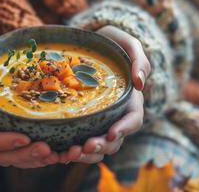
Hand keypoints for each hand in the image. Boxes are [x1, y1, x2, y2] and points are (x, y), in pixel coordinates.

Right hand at [0, 50, 58, 167]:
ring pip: (12, 159)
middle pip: (0, 155)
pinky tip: (58, 154)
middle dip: (24, 155)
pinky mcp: (4, 143)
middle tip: (47, 149)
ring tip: (56, 154)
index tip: (25, 138)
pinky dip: (37, 158)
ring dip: (34, 160)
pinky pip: (20, 155)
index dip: (2, 142)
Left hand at [58, 26, 150, 163]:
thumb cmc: (112, 44)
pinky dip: (70, 149)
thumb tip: (140, 83)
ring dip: (85, 154)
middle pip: (114, 140)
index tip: (112, 134)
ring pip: (97, 145)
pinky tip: (57, 152)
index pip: (133, 120)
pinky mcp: (81, 120)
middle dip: (102, 146)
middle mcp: (115, 114)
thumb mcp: (128, 44)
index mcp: (129, 100)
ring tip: (68, 155)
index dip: (125, 129)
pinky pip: (78, 139)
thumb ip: (139, 60)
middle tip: (85, 148)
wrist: (90, 45)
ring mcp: (98, 119)